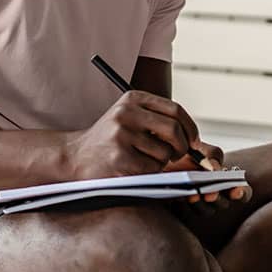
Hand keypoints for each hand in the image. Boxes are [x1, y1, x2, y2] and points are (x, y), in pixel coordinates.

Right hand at [65, 90, 205, 179]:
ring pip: (165, 152)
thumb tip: (196, 139)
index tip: (192, 140)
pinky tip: (134, 168)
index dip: (190, 128)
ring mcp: (122, 135)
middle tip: (176, 155)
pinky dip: (150, 172)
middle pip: (174, 130)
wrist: (75, 156)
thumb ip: (158, 120)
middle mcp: (126, 113)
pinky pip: (152, 168)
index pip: (175, 110)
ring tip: (145, 160)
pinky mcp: (120, 158)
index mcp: (132, 98)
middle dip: (182, 147)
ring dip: (162, 162)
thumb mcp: (129, 118)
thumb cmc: (109, 140)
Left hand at [163, 145, 252, 211]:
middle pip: (222, 203)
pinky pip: (185, 213)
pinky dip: (183, 206)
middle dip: (217, 198)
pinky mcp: (183, 210)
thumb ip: (212, 156)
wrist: (168, 160)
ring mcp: (201, 206)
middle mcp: (217, 197)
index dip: (241, 193)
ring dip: (200, 204)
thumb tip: (215, 169)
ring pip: (206, 210)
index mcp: (227, 183)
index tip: (236, 190)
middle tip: (210, 194)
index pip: (242, 193)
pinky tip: (179, 197)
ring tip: (193, 195)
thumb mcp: (203, 150)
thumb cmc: (190, 154)